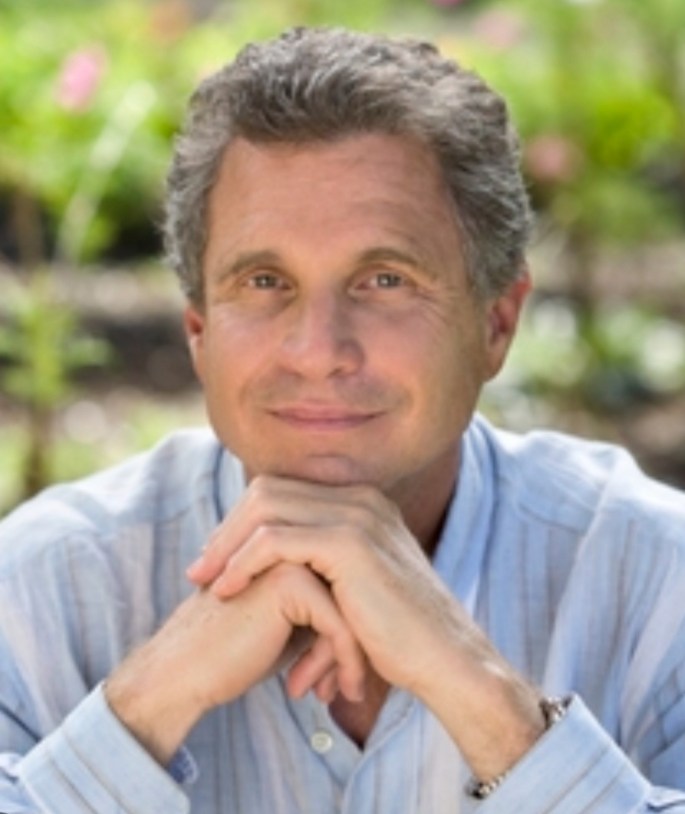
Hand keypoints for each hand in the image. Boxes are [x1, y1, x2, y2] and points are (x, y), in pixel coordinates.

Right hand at [105, 561, 365, 764]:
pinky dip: (341, 664)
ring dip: (346, 660)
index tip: (344, 675)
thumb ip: (325, 610)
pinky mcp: (288, 583)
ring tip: (336, 695)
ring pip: (351, 611)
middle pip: (353, 597)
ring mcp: (291, 558)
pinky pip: (338, 626)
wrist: (184, 673)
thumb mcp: (291, 627)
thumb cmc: (236, 653)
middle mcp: (294, 546)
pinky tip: (321, 695)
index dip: (350, 635)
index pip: (348, 588)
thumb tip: (373, 626)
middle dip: (352, 647)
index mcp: (294, 549)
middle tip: (346, 689)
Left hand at [187, 475, 456, 692]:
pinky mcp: (349, 544)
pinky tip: (227, 589)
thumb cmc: (397, 636)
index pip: (283, 491)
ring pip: (265, 508)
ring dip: (227, 546)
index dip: (242, 523)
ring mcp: (357, 515)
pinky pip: (275, 540)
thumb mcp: (354, 589)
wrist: (443, 660)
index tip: (218, 560)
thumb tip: (275, 574)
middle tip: (200, 570)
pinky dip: (242, 562)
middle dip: (227, 529)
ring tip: (204, 583)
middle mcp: (360, 498)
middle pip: (268, 491)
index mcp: (361, 503)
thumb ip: (319, 568)